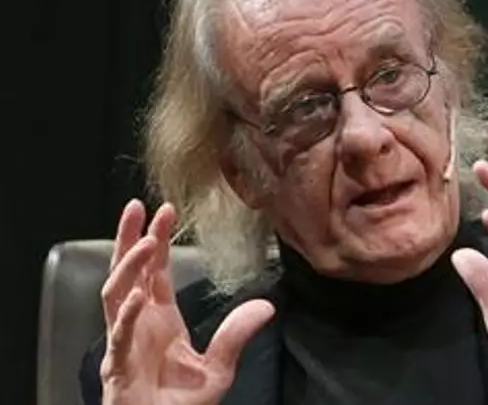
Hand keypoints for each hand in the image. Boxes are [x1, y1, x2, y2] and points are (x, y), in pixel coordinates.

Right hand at [99, 199, 274, 404]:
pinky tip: (138, 295)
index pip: (154, 271)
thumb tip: (267, 305)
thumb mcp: (218, 367)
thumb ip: (236, 335)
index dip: (156, 240)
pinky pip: (119, 336)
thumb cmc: (180, 404)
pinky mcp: (119, 367)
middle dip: (130, 239)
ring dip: (128, 267)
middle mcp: (138, 324)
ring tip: (144, 242)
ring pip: (115, 294)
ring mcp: (125, 342)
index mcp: (160, 319)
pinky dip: (127, 315)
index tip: (165, 211)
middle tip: (138, 207)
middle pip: (127, 272)